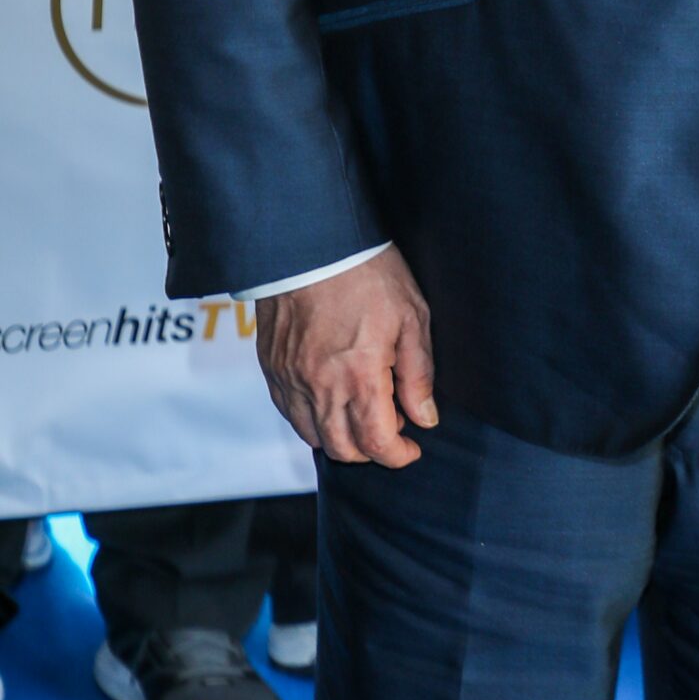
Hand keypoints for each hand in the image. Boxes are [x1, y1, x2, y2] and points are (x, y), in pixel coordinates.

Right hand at [256, 246, 436, 467]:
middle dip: (371, 452)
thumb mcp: (412, 317)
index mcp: (359, 376)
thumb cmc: (367, 273)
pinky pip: (290, 413)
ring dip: (341, 439)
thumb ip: (418, 374)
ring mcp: (291, 380)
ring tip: (364, 414)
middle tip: (393, 430)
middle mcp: (320, 387)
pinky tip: (332, 402)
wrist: (312, 244)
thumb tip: (425, 417)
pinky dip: (312, 420)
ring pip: (313, 436)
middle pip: (343, 449)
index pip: (377, 442)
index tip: (412, 449)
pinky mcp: (272, 369)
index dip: (398, 455)